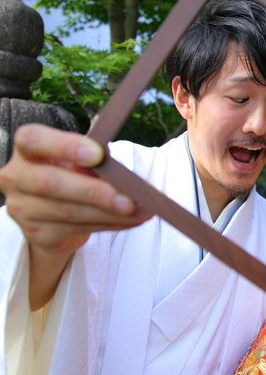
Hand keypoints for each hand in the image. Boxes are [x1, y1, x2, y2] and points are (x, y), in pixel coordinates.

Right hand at [0, 125, 151, 308]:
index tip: (98, 154)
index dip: (64, 146)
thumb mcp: (82, 161)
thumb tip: (122, 175)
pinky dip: (109, 225)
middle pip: (50, 183)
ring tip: (140, 212)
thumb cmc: (72, 174)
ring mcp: (22, 209)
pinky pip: (76, 229)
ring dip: (111, 214)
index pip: (33, 140)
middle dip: (95, 192)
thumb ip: (95, 161)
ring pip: (68, 212)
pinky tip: (130, 221)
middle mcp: (16, 177)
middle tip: (130, 200)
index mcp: (27, 149)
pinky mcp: (37, 234)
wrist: (56, 212)